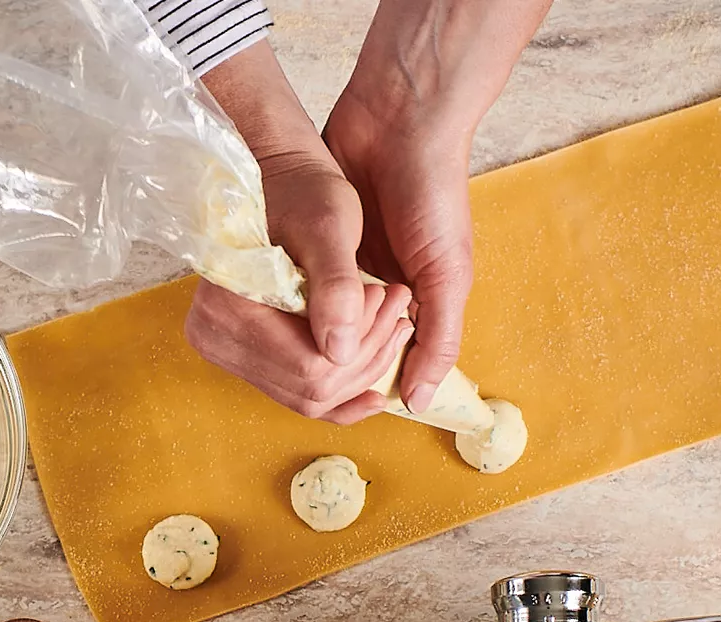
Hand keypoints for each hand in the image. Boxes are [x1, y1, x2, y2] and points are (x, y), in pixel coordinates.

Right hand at [190, 39, 413, 422]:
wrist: (278, 177)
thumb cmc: (302, 190)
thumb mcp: (329, 228)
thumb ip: (334, 288)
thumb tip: (340, 354)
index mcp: (227, 309)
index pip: (309, 367)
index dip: (361, 344)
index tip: (387, 298)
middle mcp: (216, 338)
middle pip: (309, 389)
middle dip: (365, 359)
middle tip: (397, 314)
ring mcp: (226, 352)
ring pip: (309, 397)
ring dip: (359, 372)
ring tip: (391, 327)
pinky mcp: (244, 357)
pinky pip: (297, 395)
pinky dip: (339, 395)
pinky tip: (373, 387)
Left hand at [323, 0, 553, 411]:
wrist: (401, 118)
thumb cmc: (434, 197)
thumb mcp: (446, 276)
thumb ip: (436, 340)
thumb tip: (417, 403)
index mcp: (411, 308)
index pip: (383, 365)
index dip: (365, 378)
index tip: (348, 385)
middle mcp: (376, 294)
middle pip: (345, 348)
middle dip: (335, 348)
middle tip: (321, 341)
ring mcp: (343, 270)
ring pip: (315, 321)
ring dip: (306, 324)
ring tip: (292, 324)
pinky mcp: (313, 245)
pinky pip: (292, 283)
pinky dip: (286, 292)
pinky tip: (274, 301)